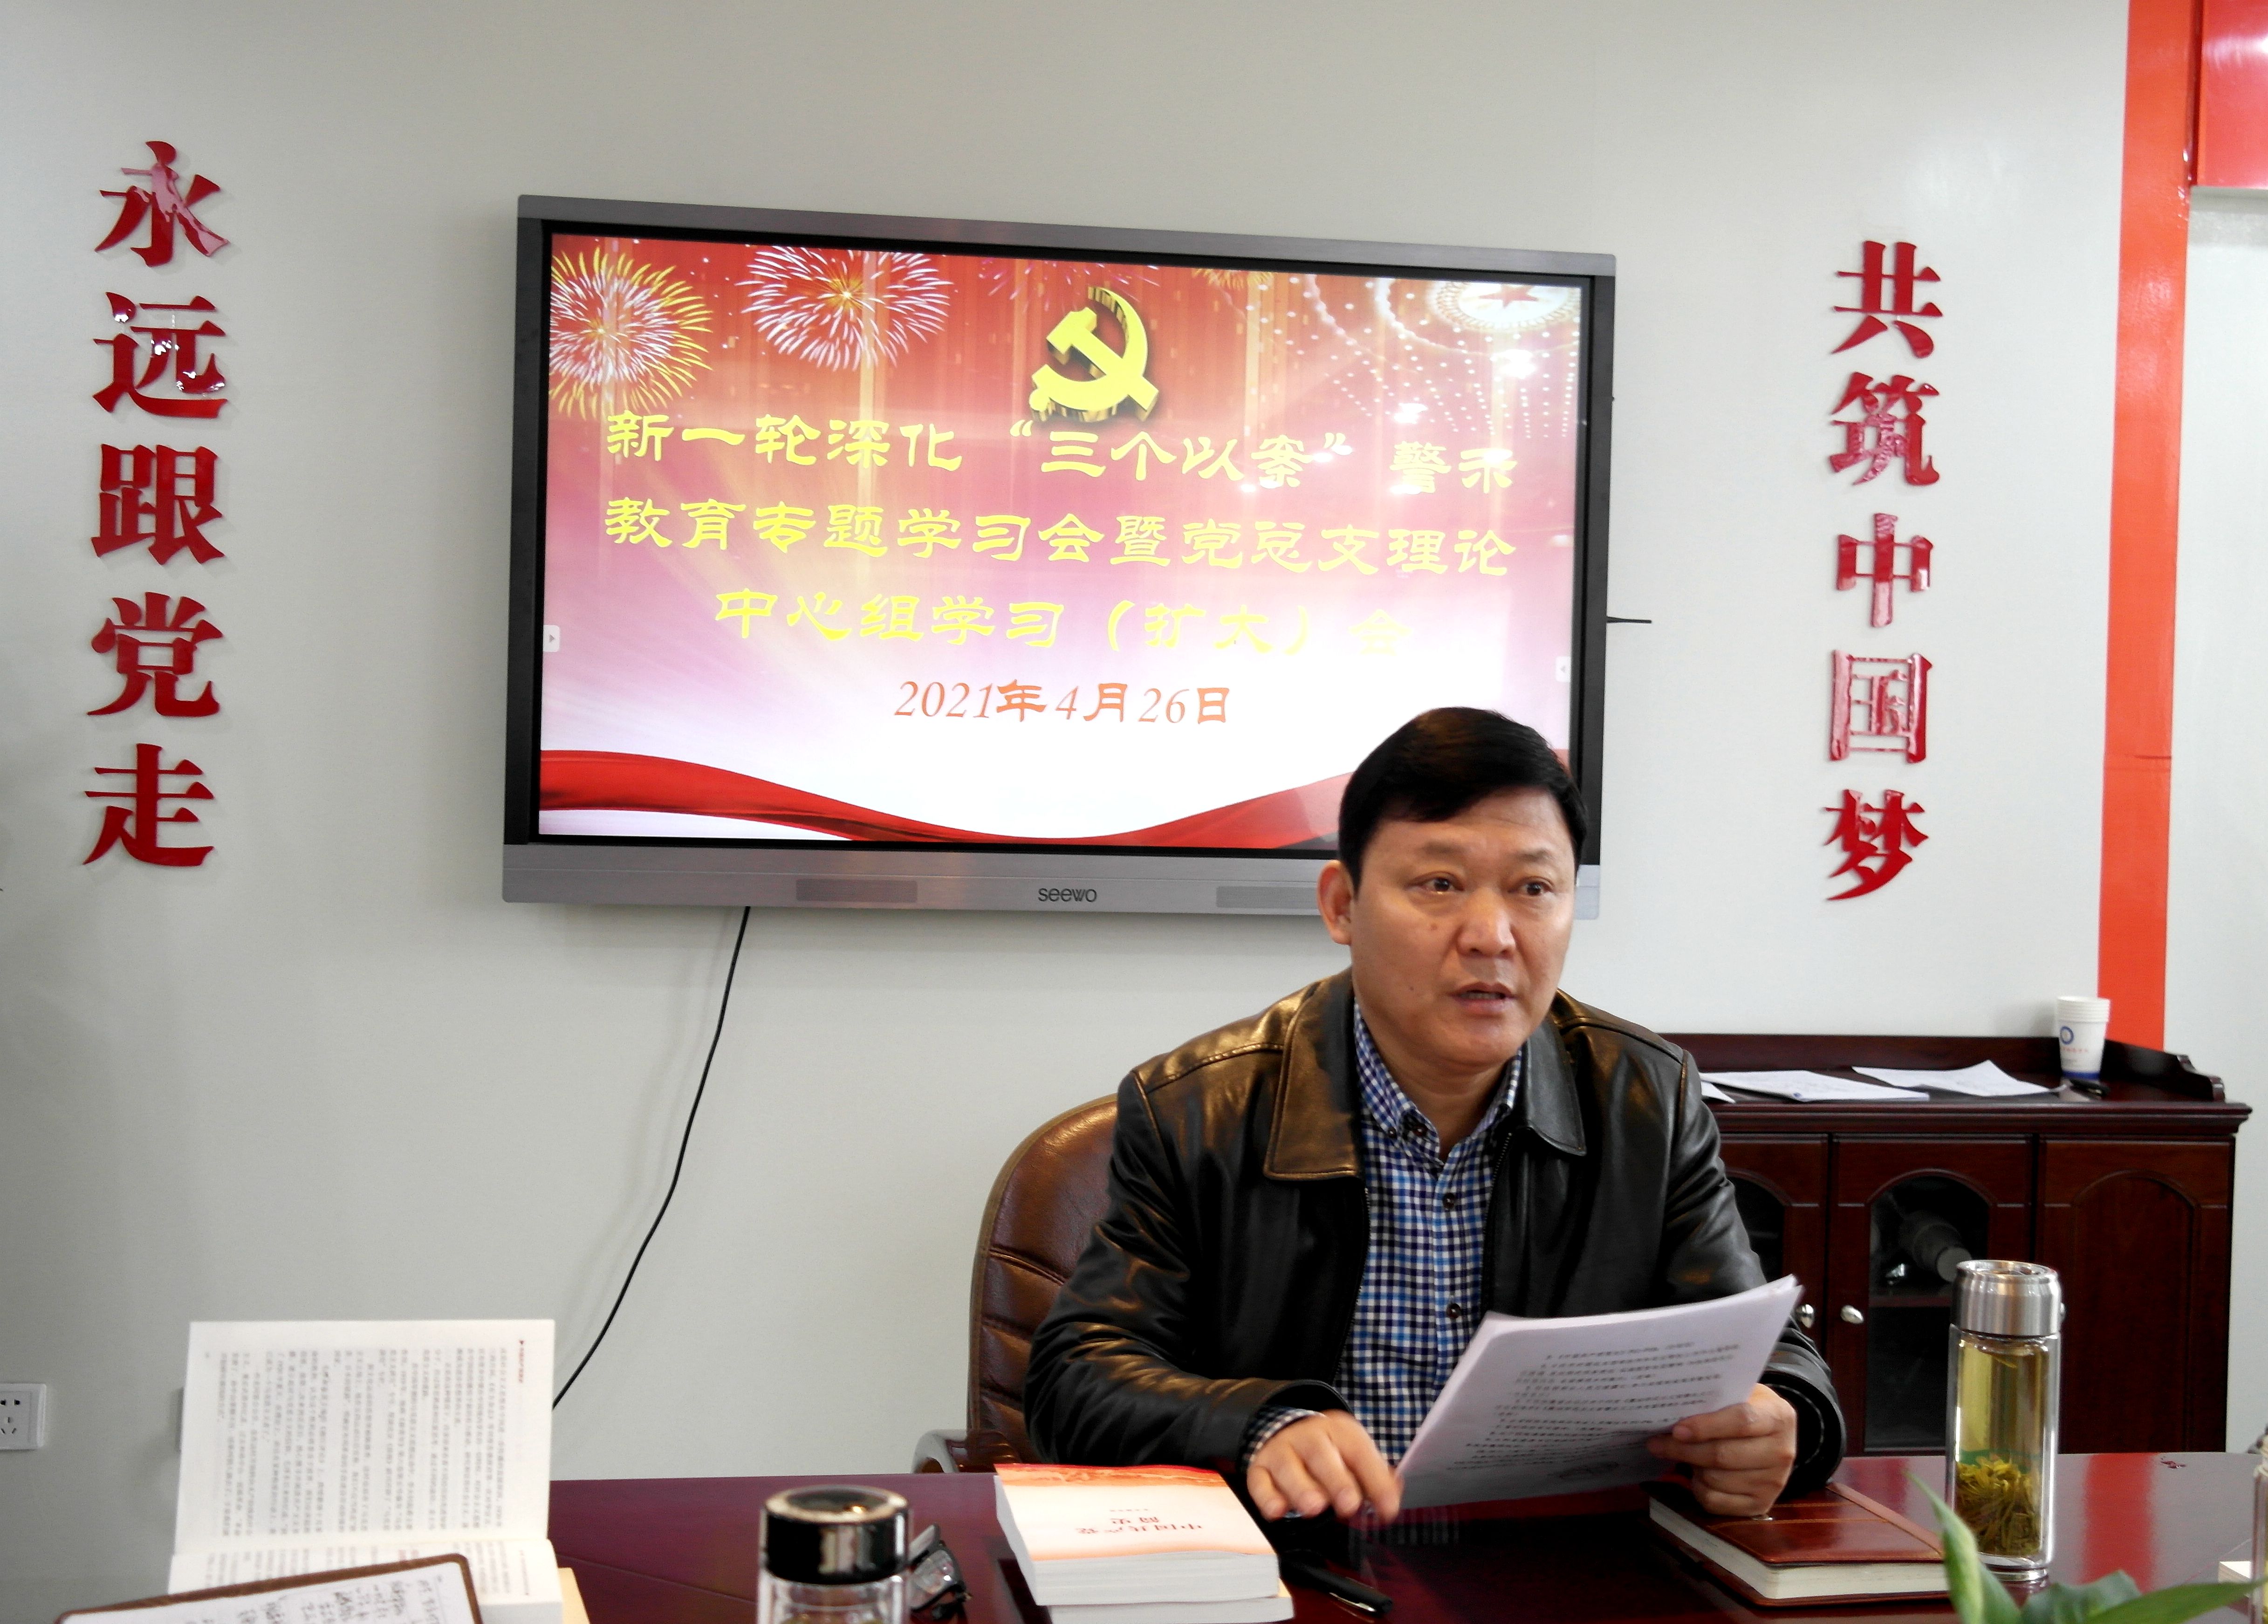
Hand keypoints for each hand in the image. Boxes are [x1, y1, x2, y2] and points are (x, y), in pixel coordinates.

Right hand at [1246, 1410, 1402, 1522]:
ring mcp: (1281, 1451)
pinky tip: (1278, 1511)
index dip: (1375, 1481)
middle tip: (1349, 1504)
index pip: (1359, 1452)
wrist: (1288, 1430)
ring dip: (1302, 1488)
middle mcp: (1308, 1437)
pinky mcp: (1259, 1468)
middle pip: (1321, 1454)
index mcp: (1339, 1432)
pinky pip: (1259, 1481)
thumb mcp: (1355, 1456)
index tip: (1387, 1510)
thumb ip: (1375, 1479)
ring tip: (1314, 1508)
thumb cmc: (1330, 1453)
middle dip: (1336, 1480)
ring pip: (1288, 1467)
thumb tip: (1390, 1501)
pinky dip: (1267, 1497)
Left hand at [1646, 1384, 1797, 1515]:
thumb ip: (1714, 1400)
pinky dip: (1699, 1488)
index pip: (1741, 1421)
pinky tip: (1698, 1474)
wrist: (1773, 1438)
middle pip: (1723, 1455)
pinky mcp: (1760, 1505)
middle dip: (1684, 1450)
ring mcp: (1773, 1483)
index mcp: (1778, 1417)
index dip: (1706, 1426)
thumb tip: (1669, 1409)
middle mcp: (1781, 1452)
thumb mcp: (1740, 1395)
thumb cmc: (1748, 1410)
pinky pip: (1715, 1501)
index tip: (1677, 1430)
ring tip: (1682, 1454)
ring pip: (1716, 1480)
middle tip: (1656, 1443)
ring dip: (1691, 1467)